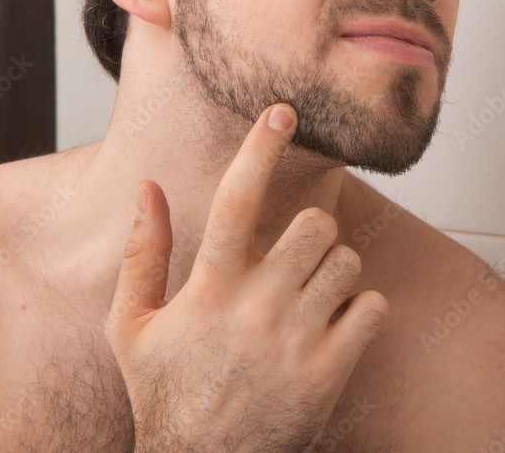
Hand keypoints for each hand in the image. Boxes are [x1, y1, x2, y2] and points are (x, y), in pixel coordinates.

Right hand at [105, 104, 388, 451]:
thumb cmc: (167, 392)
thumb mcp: (131, 326)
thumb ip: (141, 252)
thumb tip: (147, 187)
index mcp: (209, 288)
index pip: (238, 199)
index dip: (260, 148)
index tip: (282, 112)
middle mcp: (256, 307)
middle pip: (317, 223)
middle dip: (313, 232)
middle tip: (297, 258)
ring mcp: (298, 340)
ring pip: (347, 262)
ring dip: (335, 272)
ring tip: (310, 300)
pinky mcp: (331, 370)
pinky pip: (372, 306)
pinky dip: (361, 310)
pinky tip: (332, 329)